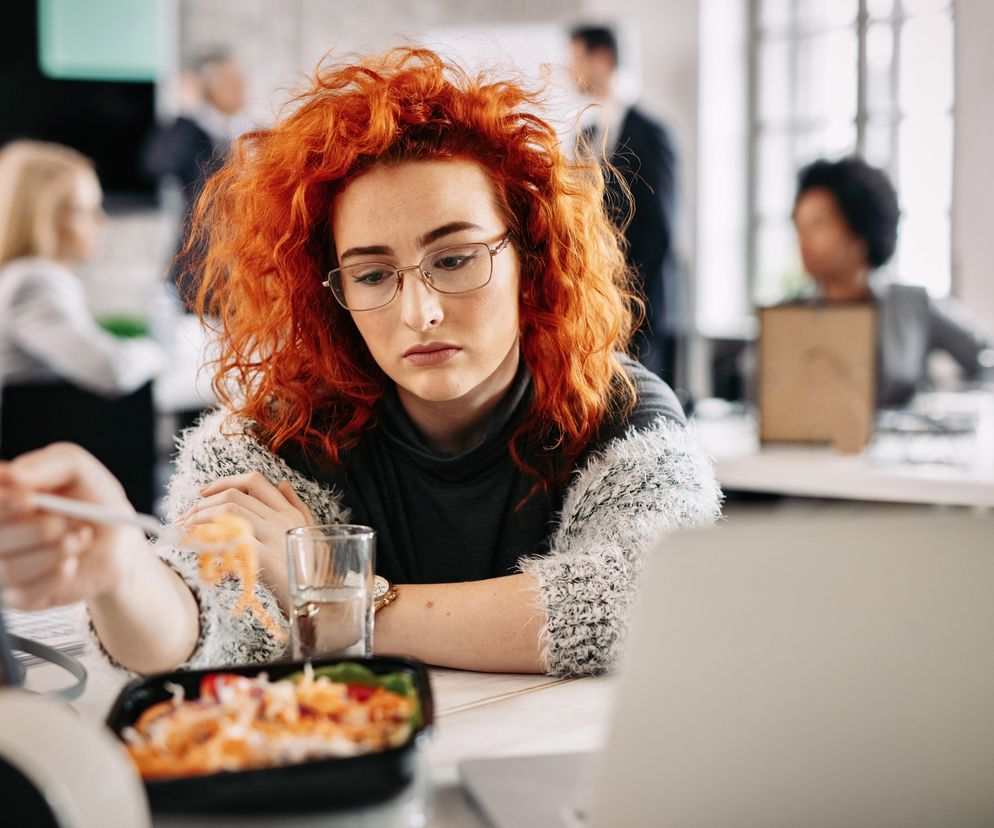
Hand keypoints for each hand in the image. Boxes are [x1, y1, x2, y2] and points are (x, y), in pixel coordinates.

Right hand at [0, 443, 145, 610]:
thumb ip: (52, 463)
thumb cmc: (93, 501)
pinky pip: (25, 593)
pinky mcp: (18, 596)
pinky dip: (57, 576)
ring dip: (56, 551)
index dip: (3, 501)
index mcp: (4, 496)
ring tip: (80, 538)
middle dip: (37, 529)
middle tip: (65, 522)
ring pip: (9, 567)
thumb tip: (14, 476)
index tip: (28, 500)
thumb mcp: (81, 470)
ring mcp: (2, 564)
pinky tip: (71, 564)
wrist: (118, 541)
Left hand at [182, 473, 314, 608]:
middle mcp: (281, 519)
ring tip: (186, 529)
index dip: (225, 481)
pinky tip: (197, 546)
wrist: (323, 600)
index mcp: (289, 511)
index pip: (254, 481)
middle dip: (203, 503)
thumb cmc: (312, 570)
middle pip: (235, 496)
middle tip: (186, 516)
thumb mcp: (309, 532)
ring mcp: (273, 536)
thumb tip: (282, 483)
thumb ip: (296, 506)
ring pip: (229, 512)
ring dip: (201, 517)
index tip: (203, 491)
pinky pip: (229, 538)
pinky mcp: (264, 557)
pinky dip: (208, 538)